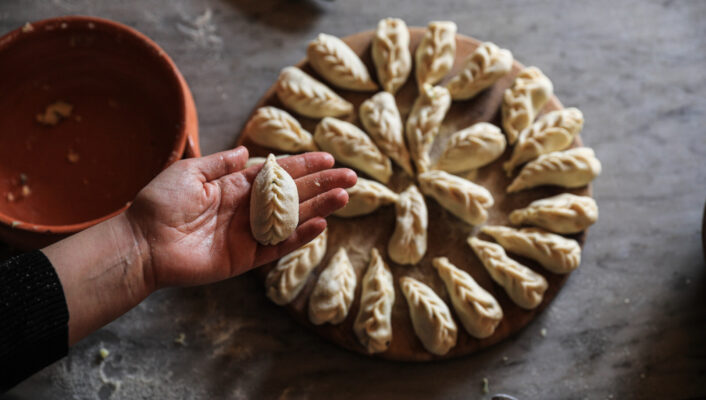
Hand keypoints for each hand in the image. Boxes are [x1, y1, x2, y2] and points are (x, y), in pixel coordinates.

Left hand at [126, 146, 355, 290]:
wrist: (143, 243)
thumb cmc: (160, 204)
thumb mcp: (191, 172)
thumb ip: (222, 163)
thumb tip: (247, 151)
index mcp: (236, 186)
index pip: (278, 173)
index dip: (304, 165)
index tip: (329, 157)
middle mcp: (248, 208)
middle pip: (294, 194)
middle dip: (322, 184)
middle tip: (351, 177)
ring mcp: (249, 233)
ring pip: (293, 218)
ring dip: (319, 207)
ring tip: (344, 196)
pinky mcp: (247, 257)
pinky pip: (280, 245)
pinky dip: (300, 235)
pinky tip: (321, 223)